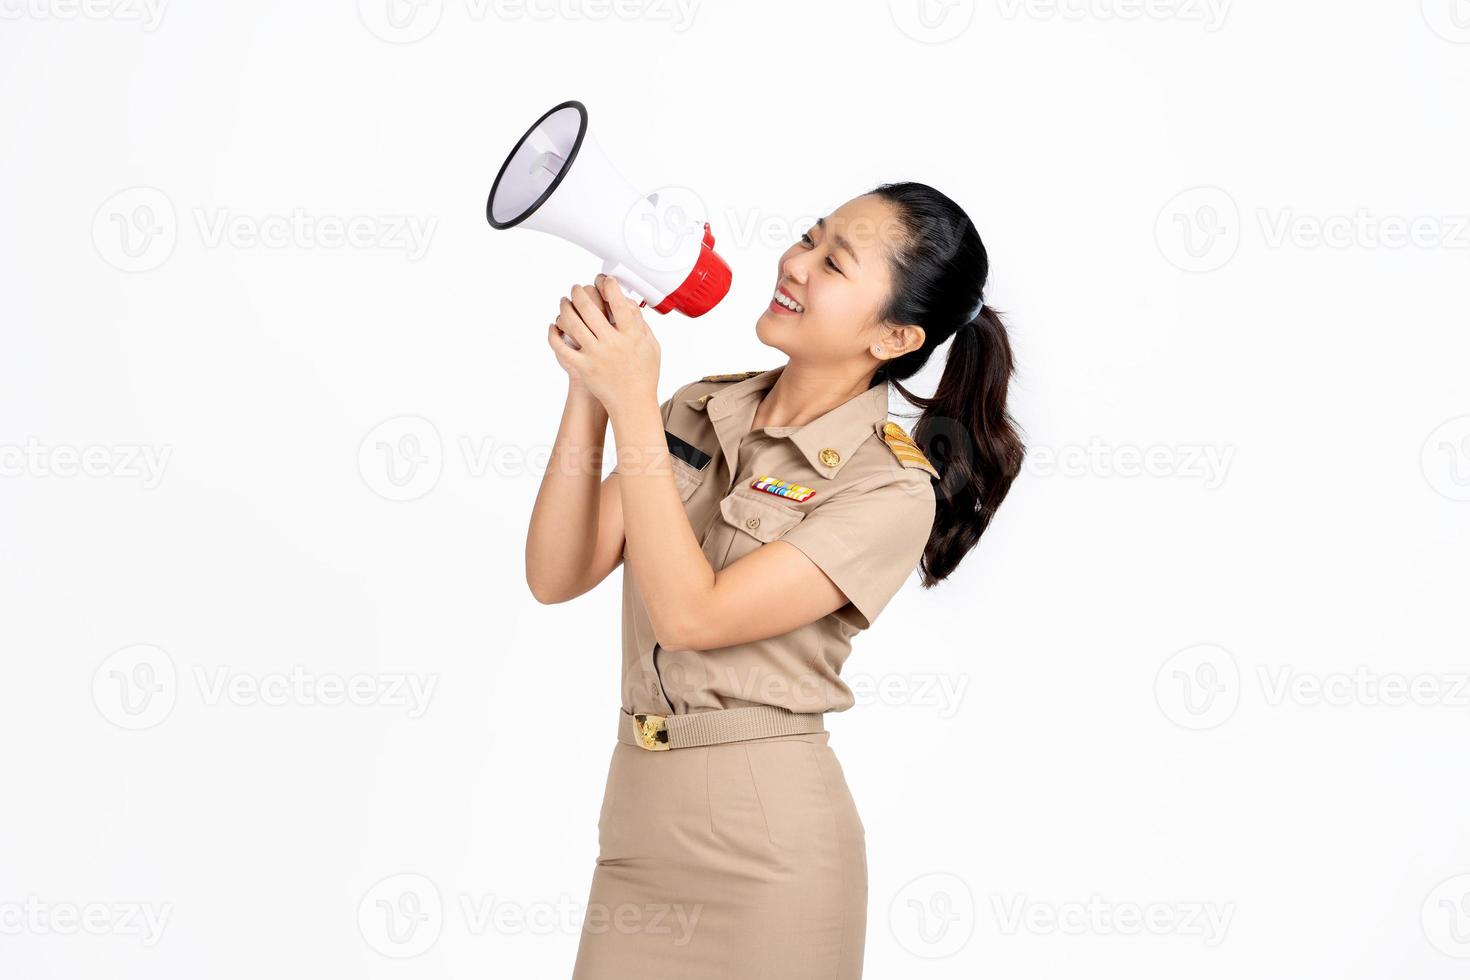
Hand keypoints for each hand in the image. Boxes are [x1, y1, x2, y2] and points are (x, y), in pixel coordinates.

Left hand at [546, 274, 659, 417]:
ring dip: (565, 307)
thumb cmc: (643, 375)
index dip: (609, 285)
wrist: (632, 404)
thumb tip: (628, 303)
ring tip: (564, 302)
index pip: (618, 302)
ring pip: (573, 322)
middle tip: (577, 288)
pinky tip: (553, 326)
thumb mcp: (651, 346)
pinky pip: (561, 347)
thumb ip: (640, 324)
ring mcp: (596, 355)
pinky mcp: (583, 367)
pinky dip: (554, 334)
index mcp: (632, 335)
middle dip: (580, 292)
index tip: (604, 281)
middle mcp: (613, 343)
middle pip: (589, 307)